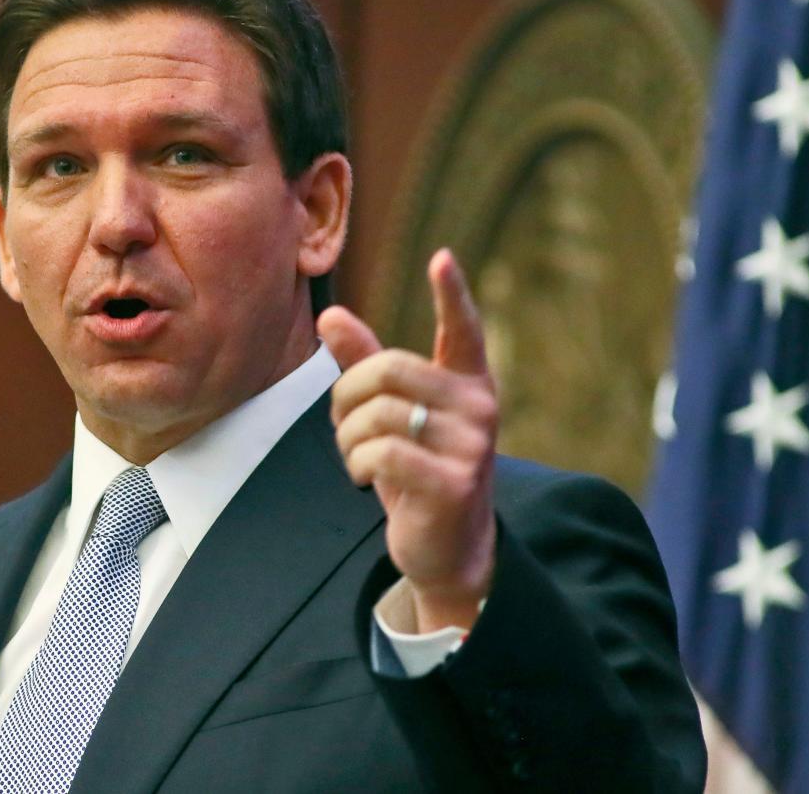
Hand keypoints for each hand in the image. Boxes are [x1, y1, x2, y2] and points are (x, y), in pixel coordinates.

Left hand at [318, 248, 497, 632]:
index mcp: (468, 385)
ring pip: (378, 413)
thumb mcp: (391, 417)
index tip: (441, 258)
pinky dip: (357, 465)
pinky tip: (366, 480)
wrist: (448, 551)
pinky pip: (381, 453)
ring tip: (358, 457)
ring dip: (349, 438)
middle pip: (389, 369)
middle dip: (347, 396)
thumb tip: (329, 316)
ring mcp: (472, 447)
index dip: (452, 294)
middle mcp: (478, 409)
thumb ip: (365, 366)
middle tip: (344, 426)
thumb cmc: (417, 472)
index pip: (463, 331)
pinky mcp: (455, 484)